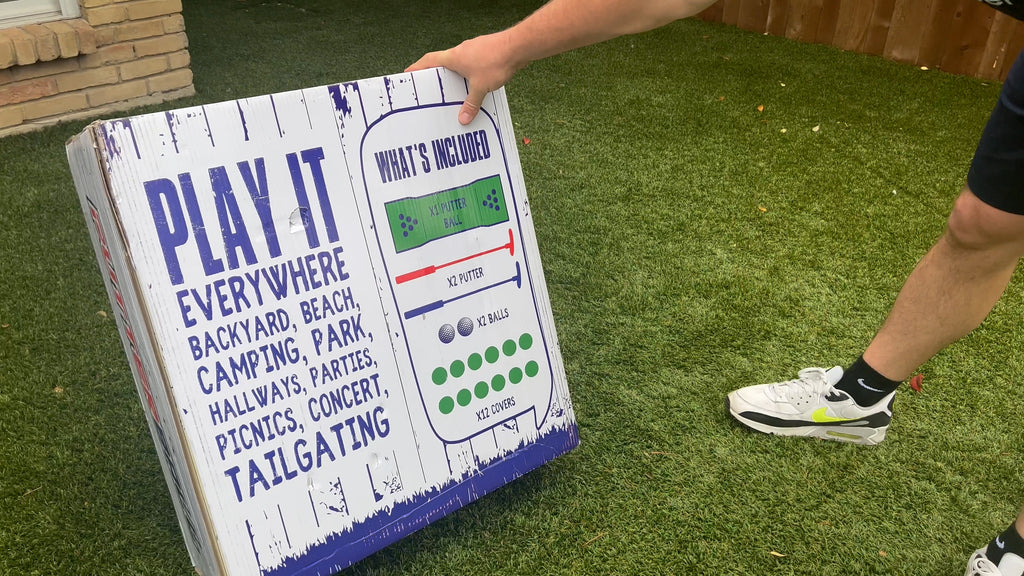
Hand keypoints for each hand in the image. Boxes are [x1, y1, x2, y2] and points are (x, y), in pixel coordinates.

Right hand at [406, 32, 523, 124]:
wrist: (518, 47)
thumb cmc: (496, 62)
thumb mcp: (480, 87)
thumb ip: (471, 104)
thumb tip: (463, 119)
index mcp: (454, 57)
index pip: (429, 60)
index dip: (417, 67)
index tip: (408, 73)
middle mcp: (462, 51)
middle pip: (443, 62)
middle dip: (437, 74)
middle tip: (431, 87)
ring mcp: (475, 50)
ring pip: (460, 63)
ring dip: (456, 75)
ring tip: (454, 90)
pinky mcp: (486, 52)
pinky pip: (473, 64)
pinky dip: (470, 74)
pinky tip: (475, 84)